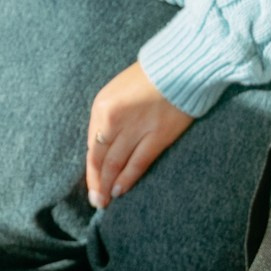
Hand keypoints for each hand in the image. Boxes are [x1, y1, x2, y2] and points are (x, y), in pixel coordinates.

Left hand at [85, 65, 193, 208]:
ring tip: (106, 201)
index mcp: (101, 106)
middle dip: (96, 182)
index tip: (89, 184)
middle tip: (95, 202)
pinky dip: (128, 178)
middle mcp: (113, 118)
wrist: (180, 68)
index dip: (90, 168)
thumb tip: (103, 145)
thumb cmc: (148, 79)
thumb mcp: (116, 93)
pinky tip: (121, 190)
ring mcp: (136, 128)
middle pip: (101, 157)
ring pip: (117, 163)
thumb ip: (108, 118)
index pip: (92, 144)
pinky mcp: (158, 136)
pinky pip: (138, 162)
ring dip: (109, 185)